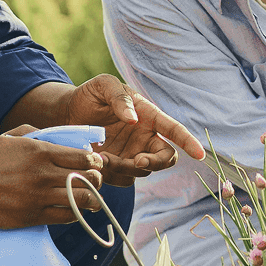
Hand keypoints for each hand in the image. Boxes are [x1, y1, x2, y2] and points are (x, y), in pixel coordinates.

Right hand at [0, 130, 106, 227]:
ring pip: (80, 201)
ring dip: (91, 201)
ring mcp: (38, 197)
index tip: (95, 165)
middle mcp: (42, 174)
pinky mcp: (31, 216)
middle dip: (97, 181)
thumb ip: (40, 135)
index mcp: (40, 152)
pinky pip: (65, 217)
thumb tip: (63, 140)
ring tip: (92, 200)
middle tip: (96, 183)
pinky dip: (75, 214)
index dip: (95, 162)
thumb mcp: (13, 137)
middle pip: (87, 180)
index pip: (83, 157)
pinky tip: (74, 210)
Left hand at [63, 74, 205, 188]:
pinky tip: (96, 161)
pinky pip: (122, 179)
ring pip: (141, 172)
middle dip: (155, 163)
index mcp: (149, 117)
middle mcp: (145, 139)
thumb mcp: (103, 86)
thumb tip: (134, 119)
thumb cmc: (90, 95)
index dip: (189, 142)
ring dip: (126, 168)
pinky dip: (112, 174)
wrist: (66, 114)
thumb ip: (119, 98)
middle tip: (138, 162)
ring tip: (102, 156)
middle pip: (164, 158)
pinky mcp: (116, 168)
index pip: (174, 131)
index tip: (200, 154)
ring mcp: (131, 155)